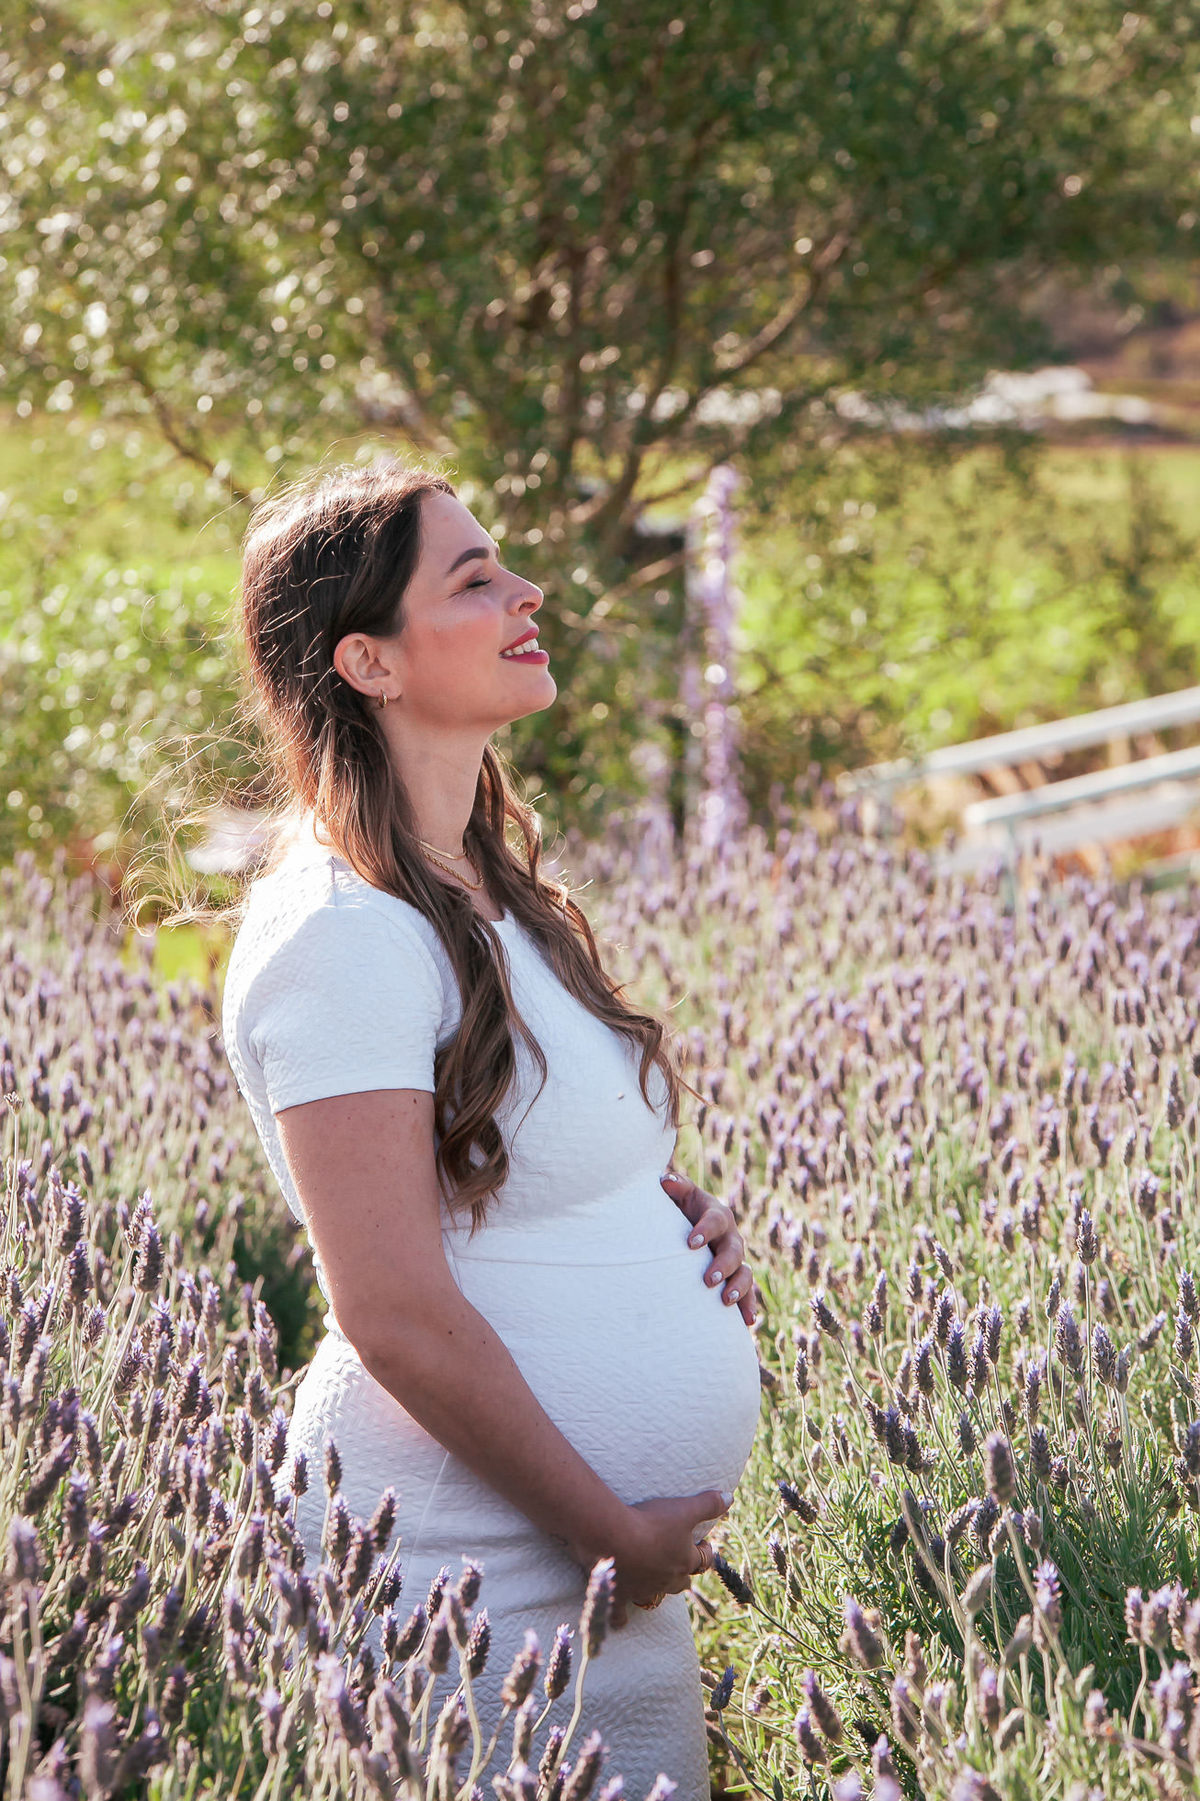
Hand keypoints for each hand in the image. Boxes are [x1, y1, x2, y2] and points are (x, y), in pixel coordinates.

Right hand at [607, 1489, 730, 1628]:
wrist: (613, 1537)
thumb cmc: (651, 1522)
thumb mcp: (684, 1508)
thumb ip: (708, 1504)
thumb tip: (729, 1497)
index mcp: (684, 1561)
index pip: (703, 1560)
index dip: (706, 1552)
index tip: (705, 1543)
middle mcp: (667, 1580)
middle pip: (681, 1582)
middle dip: (684, 1572)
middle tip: (679, 1558)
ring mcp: (643, 1590)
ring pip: (655, 1597)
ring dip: (656, 1590)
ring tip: (652, 1579)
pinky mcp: (620, 1596)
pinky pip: (620, 1615)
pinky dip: (619, 1617)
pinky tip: (618, 1620)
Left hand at [660, 1170, 758, 1326]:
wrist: (689, 1229)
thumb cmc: (679, 1210)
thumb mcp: (678, 1195)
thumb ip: (675, 1187)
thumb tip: (666, 1181)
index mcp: (716, 1215)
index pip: (714, 1221)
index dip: (705, 1231)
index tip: (690, 1244)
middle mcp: (730, 1237)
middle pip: (734, 1250)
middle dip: (723, 1265)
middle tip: (707, 1279)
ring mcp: (736, 1260)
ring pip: (745, 1273)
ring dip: (738, 1288)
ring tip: (725, 1300)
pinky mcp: (736, 1279)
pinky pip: (748, 1294)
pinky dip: (749, 1306)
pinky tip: (748, 1322)